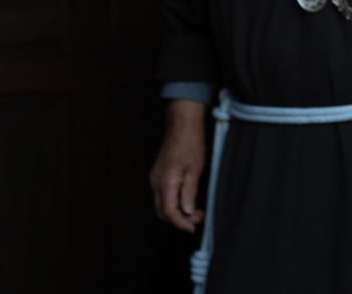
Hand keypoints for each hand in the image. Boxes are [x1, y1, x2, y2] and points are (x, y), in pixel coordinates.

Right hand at [149, 99, 207, 232]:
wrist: (182, 124)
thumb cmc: (191, 143)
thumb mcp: (196, 169)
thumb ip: (189, 192)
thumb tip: (188, 211)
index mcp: (165, 181)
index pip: (169, 212)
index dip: (181, 223)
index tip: (192, 227)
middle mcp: (155, 181)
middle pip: (162, 211)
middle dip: (179, 219)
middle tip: (197, 218)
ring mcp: (154, 177)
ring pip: (161, 204)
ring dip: (176, 211)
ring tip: (194, 210)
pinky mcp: (157, 174)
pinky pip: (162, 195)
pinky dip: (172, 202)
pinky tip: (186, 199)